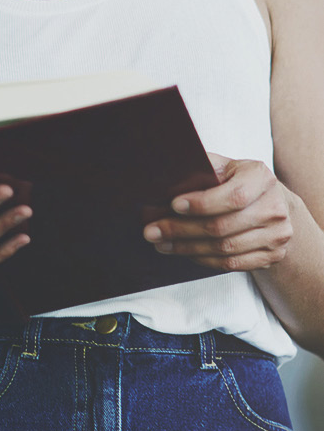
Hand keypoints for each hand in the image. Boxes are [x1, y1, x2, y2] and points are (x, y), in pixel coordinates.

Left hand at [143, 154, 292, 271]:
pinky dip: (204, 260)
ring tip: (162, 243)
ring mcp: (277, 235)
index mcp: (261, 178)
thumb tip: (166, 174)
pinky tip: (185, 252)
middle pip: (223, 227)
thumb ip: (203, 168)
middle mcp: (274, 207)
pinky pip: (232, 264)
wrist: (273, 204)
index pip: (233, 196)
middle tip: (152, 231)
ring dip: (187, 248)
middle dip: (182, 230)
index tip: (173, 205)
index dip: (201, 204)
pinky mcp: (272, 256)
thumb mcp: (226, 166)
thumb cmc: (240, 182)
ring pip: (225, 249)